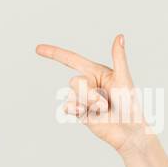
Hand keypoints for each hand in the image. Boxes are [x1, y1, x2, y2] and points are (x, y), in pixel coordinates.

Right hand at [35, 34, 148, 154]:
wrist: (129, 130)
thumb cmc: (130, 104)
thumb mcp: (123, 78)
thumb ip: (118, 57)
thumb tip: (120, 36)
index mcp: (96, 72)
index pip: (71, 59)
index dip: (54, 53)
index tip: (37, 49)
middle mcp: (87, 84)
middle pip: (75, 82)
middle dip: (91, 93)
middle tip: (106, 102)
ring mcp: (82, 99)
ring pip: (73, 96)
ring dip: (90, 103)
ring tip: (104, 110)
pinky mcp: (79, 113)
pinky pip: (68, 108)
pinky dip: (75, 109)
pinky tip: (85, 112)